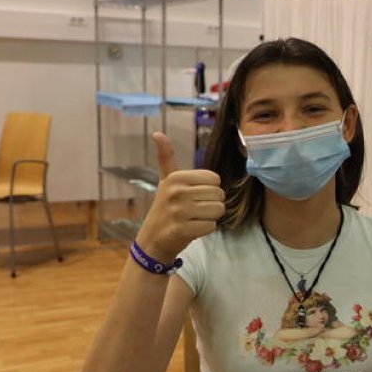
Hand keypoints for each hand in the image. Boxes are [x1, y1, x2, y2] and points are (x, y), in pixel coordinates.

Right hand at [135, 132, 224, 262]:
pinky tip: (192, 228)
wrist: (152, 239)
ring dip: (210, 217)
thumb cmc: (165, 207)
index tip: (194, 195)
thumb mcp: (165, 180)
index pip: (215, 179)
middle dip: (211, 203)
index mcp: (176, 177)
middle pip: (219, 195)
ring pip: (218, 210)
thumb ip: (166, 157)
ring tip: (194, 218)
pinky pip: (212, 226)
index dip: (210, 189)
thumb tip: (158, 133)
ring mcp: (179, 212)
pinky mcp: (182, 230)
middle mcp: (177, 192)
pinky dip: (206, 229)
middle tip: (195, 209)